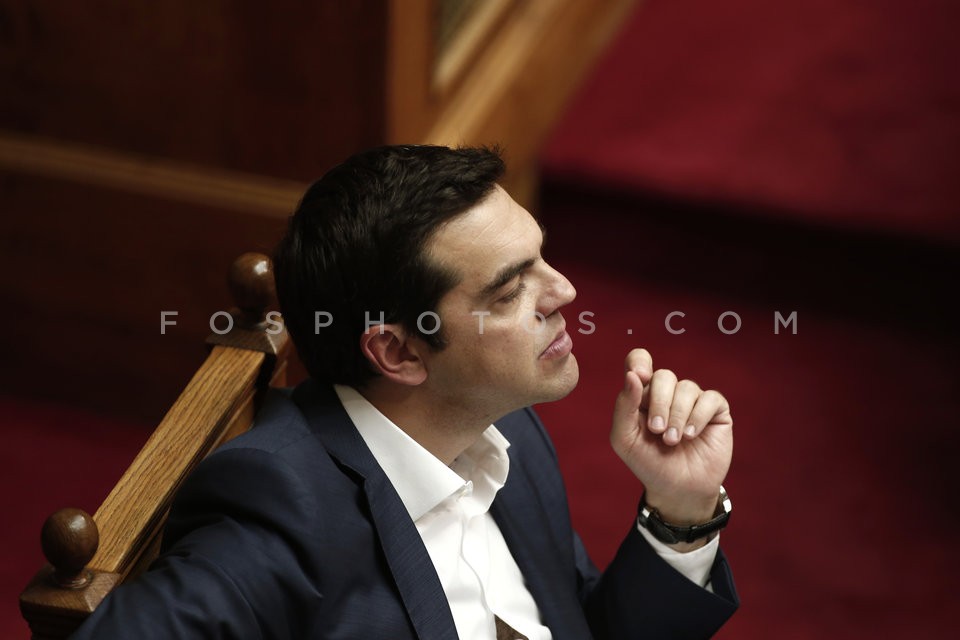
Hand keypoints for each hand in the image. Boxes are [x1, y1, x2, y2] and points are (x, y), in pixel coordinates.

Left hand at [610, 349, 732, 527]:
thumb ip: (624, 406)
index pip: (639, 361)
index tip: (639, 376)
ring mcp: (692, 400)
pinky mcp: (715, 411)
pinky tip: (691, 435)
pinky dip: (698, 417)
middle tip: (657, 430)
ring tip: (673, 440)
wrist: (677, 490)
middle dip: (660, 403)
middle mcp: (668, 393)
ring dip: (677, 415)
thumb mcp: (625, 439)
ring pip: (687, 387)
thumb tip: (632, 375)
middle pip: (664, 376)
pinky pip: (709, 398)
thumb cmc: (648, 464)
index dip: (640, 362)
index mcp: (643, 395)